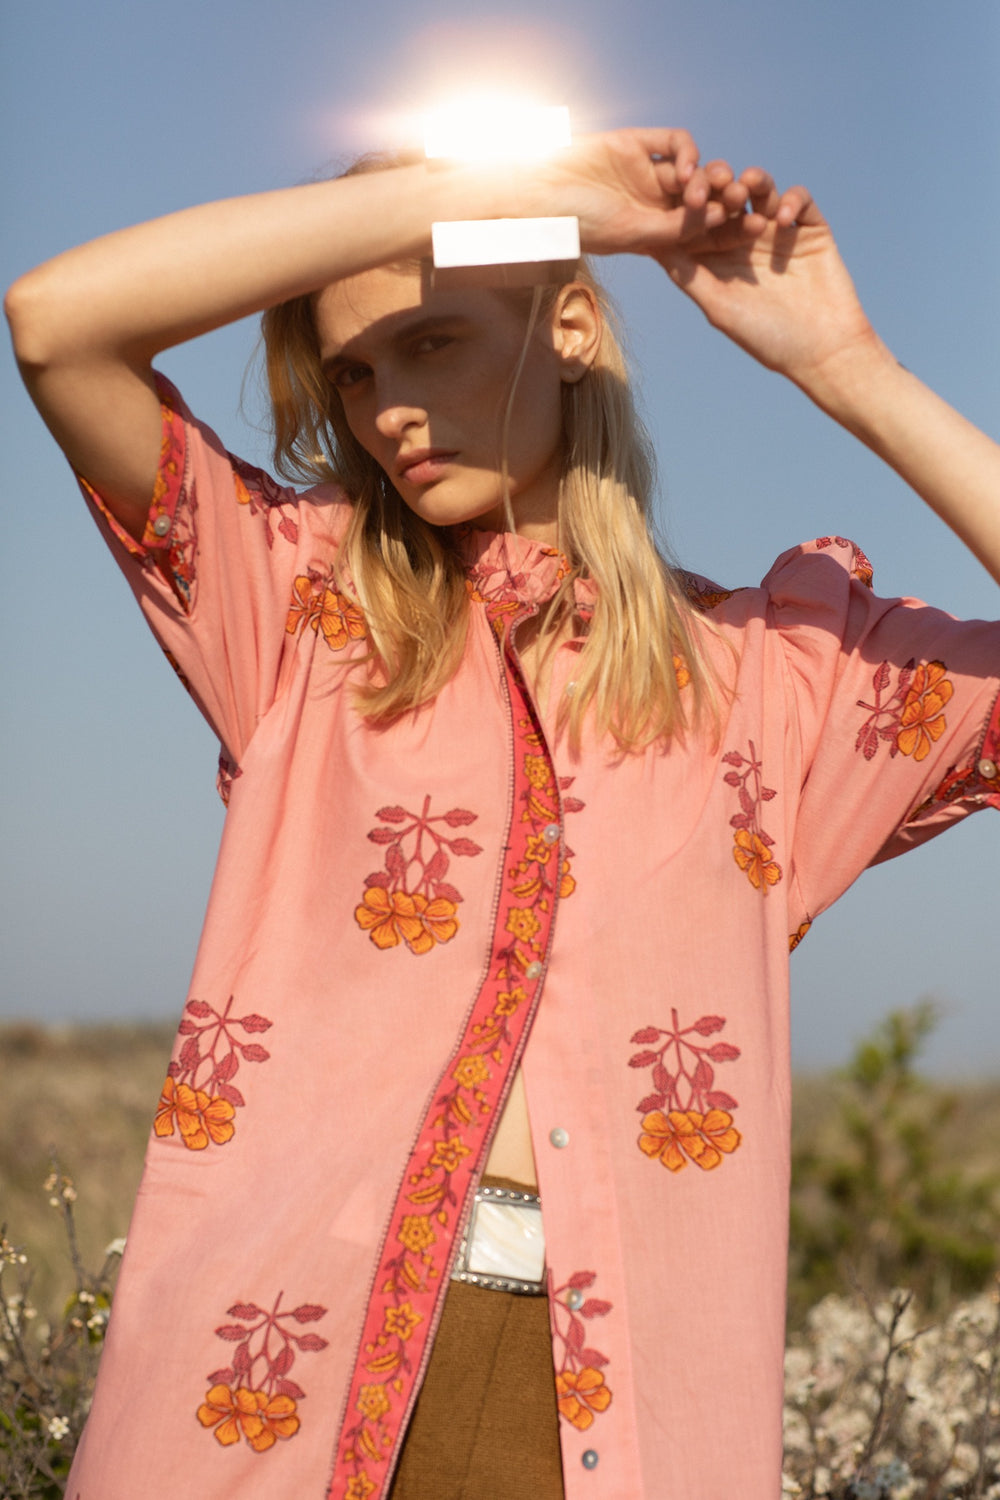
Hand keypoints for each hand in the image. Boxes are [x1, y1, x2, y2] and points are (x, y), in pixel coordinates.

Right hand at [533, 128, 744, 255]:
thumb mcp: (633, 233)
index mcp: (657, 235)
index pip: (704, 232)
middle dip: (726, 200)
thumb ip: (675, 227)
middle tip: (740, 200)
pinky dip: (687, 151)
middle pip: (705, 200)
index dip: (732, 230)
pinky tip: (688, 164)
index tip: (755, 228)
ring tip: (708, 187)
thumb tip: (720, 217)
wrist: (538, 194)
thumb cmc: (580, 224)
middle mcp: (656, 204)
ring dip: (707, 177)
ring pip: (693, 171)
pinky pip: (674, 142)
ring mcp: (647, 173)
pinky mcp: (637, 144)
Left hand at [655, 171, 882, 391]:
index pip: (700, 220)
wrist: (822, 350)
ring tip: (745, 187)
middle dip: (720, 184)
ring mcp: (778, 230)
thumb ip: (688, 276)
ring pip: (762, 190)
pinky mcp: (810, 228)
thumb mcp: (719, 308)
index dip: (689, 203)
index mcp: (719, 257)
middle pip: (728, 198)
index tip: (678, 192)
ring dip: (753, 182)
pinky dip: (791, 201)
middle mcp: (746, 239)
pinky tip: (782, 219)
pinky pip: (800, 199)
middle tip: (714, 178)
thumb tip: (651, 244)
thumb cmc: (766, 338)